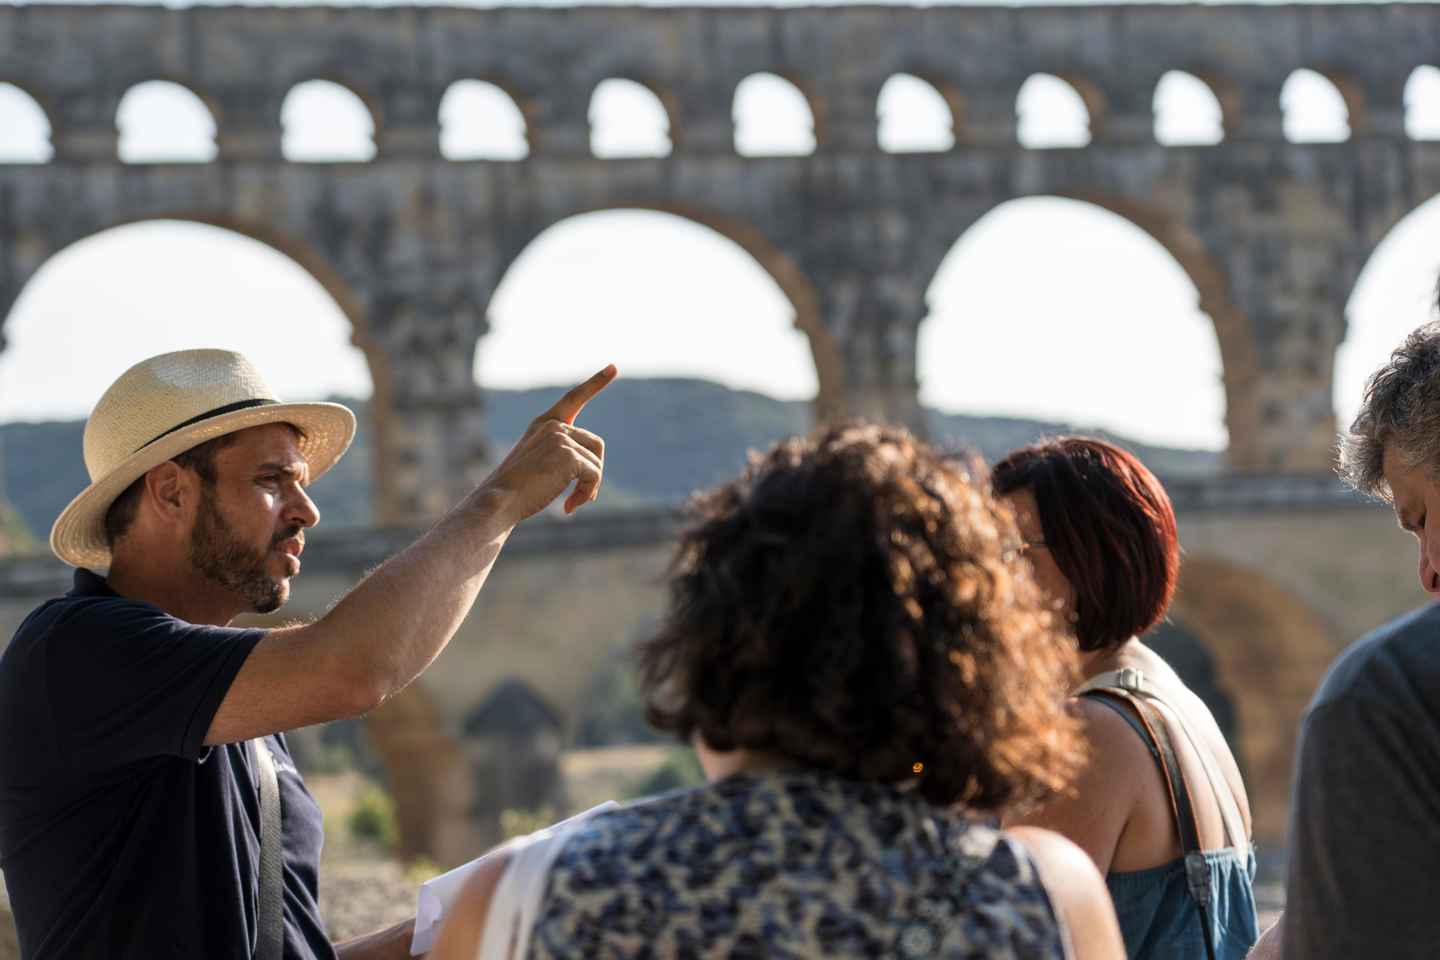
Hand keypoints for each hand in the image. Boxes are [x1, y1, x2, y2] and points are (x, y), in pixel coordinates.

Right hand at [478, 365, 615, 524]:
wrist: (498, 501)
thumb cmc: (514, 490)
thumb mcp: (537, 465)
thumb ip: (561, 457)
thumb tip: (594, 472)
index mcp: (543, 424)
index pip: (574, 398)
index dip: (596, 382)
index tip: (614, 367)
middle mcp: (553, 426)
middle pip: (595, 445)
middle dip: (593, 472)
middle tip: (581, 496)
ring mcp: (561, 437)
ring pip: (596, 463)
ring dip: (589, 487)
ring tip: (570, 504)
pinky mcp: (569, 454)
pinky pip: (594, 476)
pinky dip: (587, 494)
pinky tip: (568, 508)